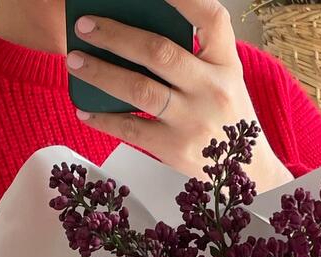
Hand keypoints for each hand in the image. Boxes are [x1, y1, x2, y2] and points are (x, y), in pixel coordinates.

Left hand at [66, 0, 293, 190]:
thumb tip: (137, 33)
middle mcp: (211, 89)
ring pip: (139, 90)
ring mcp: (192, 121)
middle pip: (159, 52)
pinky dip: (103, 118)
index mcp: (226, 64)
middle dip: (115, 35)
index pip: (210, 18)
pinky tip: (85, 109)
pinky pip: (131, 129)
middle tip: (85, 26)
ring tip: (75, 61)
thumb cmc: (227, 120)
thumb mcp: (224, 80)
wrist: (245, 173)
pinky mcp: (175, 149)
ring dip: (101, 72)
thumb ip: (195, 56)